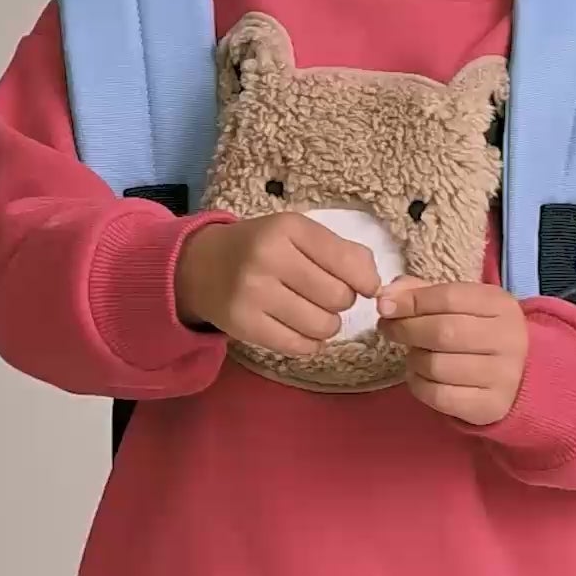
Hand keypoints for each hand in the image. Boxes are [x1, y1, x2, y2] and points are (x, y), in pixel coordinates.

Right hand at [175, 213, 379, 355]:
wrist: (201, 266)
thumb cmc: (260, 248)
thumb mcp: (296, 233)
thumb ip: (341, 251)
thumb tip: (375, 284)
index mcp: (288, 228)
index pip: (348, 263)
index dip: (365, 281)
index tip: (363, 287)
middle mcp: (269, 258)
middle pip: (338, 298)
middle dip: (341, 302)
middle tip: (324, 296)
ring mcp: (253, 293)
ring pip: (322, 326)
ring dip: (326, 325)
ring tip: (311, 313)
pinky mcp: (244, 324)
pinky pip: (299, 346)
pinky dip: (308, 343)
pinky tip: (298, 329)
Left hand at [378, 279, 529, 425]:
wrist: (518, 378)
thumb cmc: (480, 334)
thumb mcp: (461, 306)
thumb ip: (423, 294)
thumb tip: (387, 297)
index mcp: (501, 306)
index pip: (449, 297)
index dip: (412, 301)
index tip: (385, 306)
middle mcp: (508, 339)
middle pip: (442, 332)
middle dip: (406, 330)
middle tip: (389, 329)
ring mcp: (502, 375)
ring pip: (437, 366)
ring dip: (414, 359)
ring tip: (413, 354)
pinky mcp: (490, 405)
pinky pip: (439, 396)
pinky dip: (418, 385)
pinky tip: (420, 376)